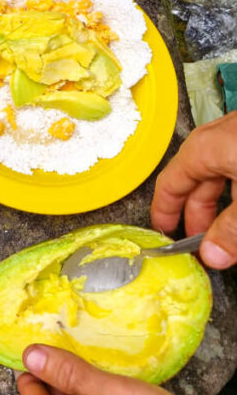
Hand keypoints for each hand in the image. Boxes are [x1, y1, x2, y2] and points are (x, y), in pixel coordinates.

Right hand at [151, 110, 236, 268]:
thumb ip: (232, 231)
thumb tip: (214, 254)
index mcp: (205, 149)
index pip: (170, 184)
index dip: (165, 213)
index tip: (166, 235)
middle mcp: (219, 140)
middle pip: (198, 183)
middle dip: (200, 218)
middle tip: (205, 247)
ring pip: (225, 179)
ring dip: (226, 210)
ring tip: (233, 236)